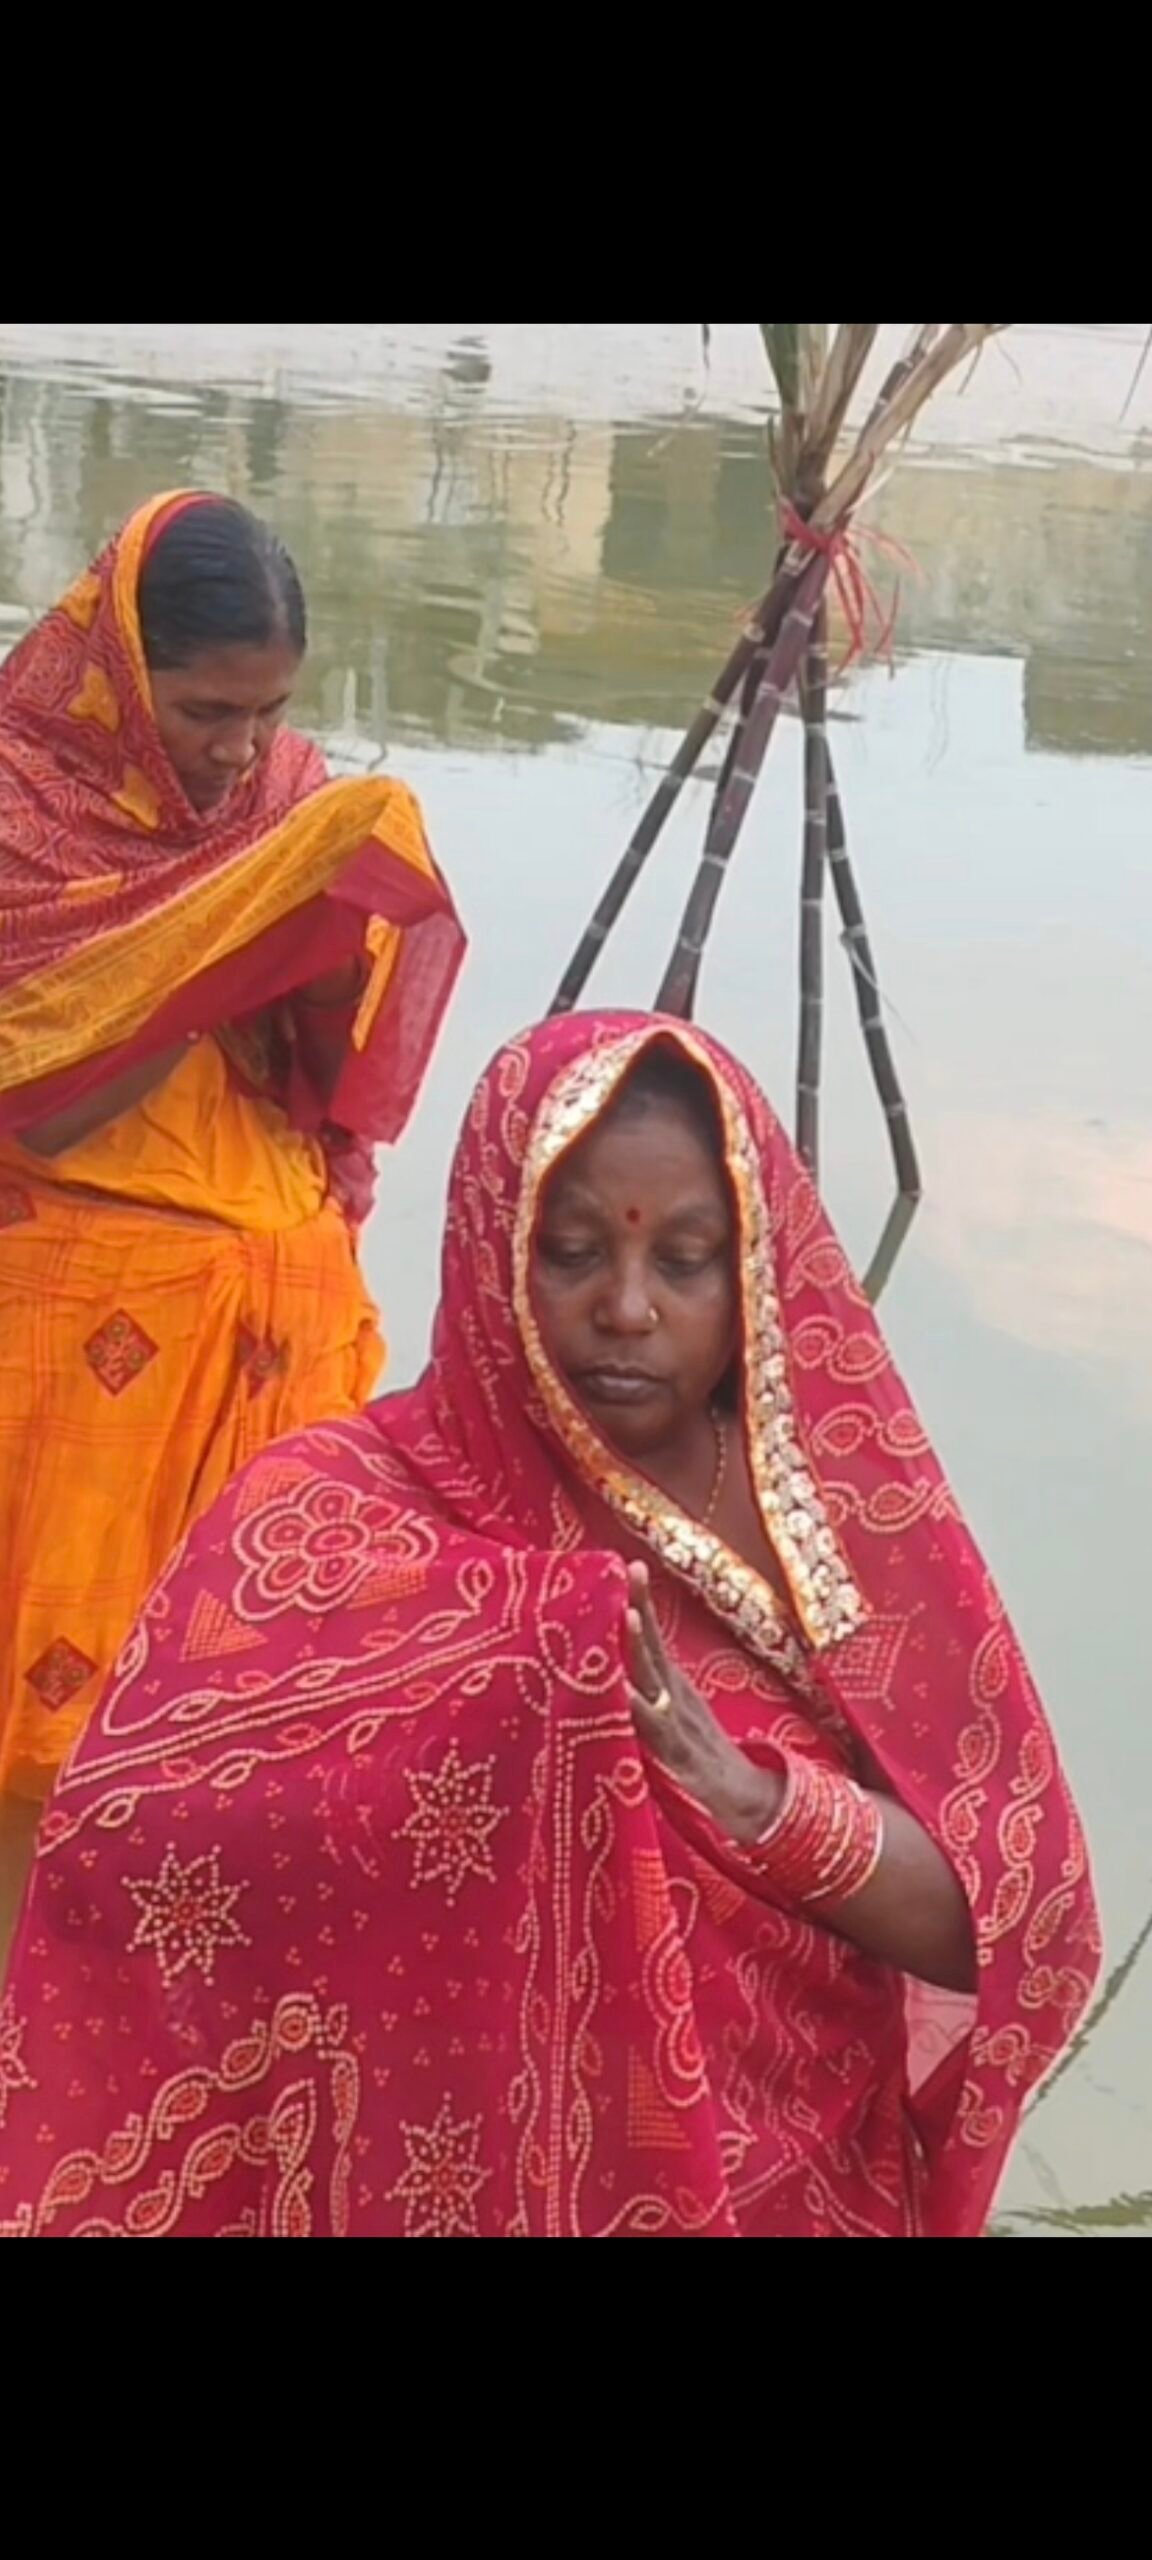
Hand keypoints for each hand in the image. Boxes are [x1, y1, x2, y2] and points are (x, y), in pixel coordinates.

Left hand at [624, 1562, 780, 1844]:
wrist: (741, 1798)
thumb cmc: (697, 1754)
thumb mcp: (675, 1712)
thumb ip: (653, 1688)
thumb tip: (624, 1659)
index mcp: (673, 1686)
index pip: (654, 1637)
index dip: (642, 1602)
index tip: (628, 1563)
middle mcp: (676, 1697)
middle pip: (654, 1647)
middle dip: (641, 1608)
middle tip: (629, 1569)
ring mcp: (678, 1723)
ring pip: (655, 1680)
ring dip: (640, 1647)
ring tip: (623, 1614)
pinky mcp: (678, 1753)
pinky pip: (655, 1729)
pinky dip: (639, 1709)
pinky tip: (619, 1693)